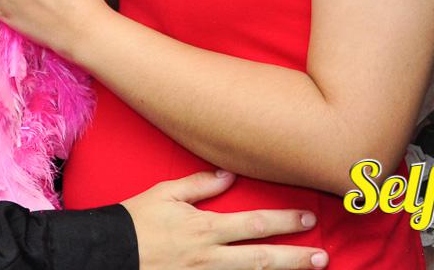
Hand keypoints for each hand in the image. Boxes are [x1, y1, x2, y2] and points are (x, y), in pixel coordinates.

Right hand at [123, 171, 326, 269]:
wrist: (110, 253)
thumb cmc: (136, 220)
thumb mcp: (165, 193)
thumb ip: (199, 184)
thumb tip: (229, 174)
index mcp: (205, 228)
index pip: (254, 224)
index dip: (284, 221)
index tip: (308, 219)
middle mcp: (210, 256)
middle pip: (261, 258)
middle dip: (294, 257)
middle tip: (322, 256)